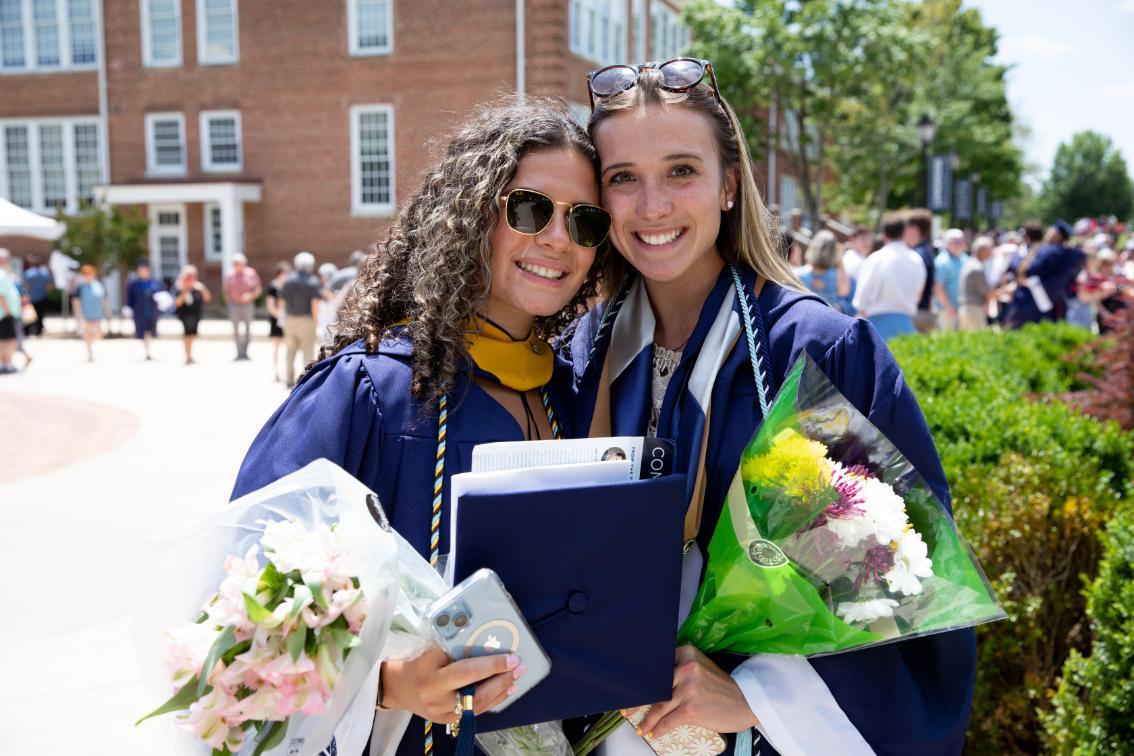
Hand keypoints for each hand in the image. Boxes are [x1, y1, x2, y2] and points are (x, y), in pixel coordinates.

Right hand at [380, 647, 523, 723]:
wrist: (399, 688)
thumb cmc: (418, 664)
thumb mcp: (432, 652)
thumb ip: (455, 650)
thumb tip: (487, 643)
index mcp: (432, 680)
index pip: (467, 672)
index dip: (491, 665)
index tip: (511, 658)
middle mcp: (439, 701)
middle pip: (477, 694)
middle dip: (502, 680)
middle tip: (520, 667)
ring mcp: (445, 715)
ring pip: (479, 706)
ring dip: (501, 691)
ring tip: (517, 678)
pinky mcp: (449, 721)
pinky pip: (475, 711)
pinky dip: (493, 700)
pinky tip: (506, 690)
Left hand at [629, 646, 757, 737]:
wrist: (746, 702)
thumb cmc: (721, 687)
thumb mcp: (701, 668)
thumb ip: (680, 668)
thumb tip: (652, 681)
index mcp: (687, 654)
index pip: (657, 665)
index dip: (641, 677)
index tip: (630, 686)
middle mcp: (686, 668)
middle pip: (654, 684)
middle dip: (638, 699)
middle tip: (626, 708)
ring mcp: (688, 689)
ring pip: (658, 705)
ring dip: (647, 719)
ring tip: (641, 726)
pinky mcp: (691, 709)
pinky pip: (668, 721)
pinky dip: (658, 729)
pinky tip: (653, 732)